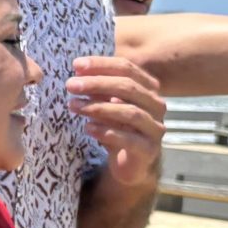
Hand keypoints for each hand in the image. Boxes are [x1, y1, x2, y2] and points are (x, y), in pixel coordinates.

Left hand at [65, 55, 164, 187]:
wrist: (131, 163)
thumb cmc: (118, 126)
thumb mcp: (106, 103)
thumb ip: (98, 88)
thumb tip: (79, 71)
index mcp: (148, 87)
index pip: (127, 68)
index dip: (102, 64)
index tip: (76, 65)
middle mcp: (156, 105)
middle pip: (129, 87)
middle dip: (97, 84)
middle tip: (71, 85)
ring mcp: (155, 127)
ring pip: (130, 112)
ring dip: (99, 107)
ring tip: (74, 106)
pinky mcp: (149, 149)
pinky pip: (128, 138)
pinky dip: (106, 131)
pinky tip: (87, 127)